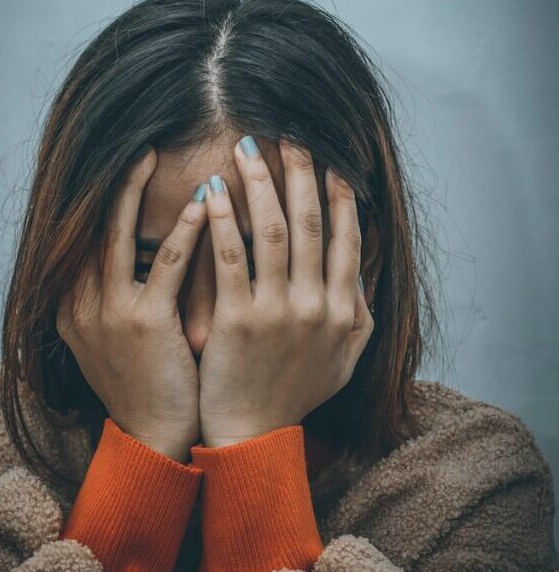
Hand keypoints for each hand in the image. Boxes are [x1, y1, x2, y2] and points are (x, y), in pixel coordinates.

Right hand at [56, 146, 207, 462]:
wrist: (153, 438)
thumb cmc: (148, 384)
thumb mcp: (118, 338)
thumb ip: (120, 295)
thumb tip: (143, 253)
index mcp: (75, 306)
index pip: (84, 238)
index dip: (102, 199)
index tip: (124, 165)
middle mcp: (82, 304)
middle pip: (92, 227)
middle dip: (113, 184)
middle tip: (136, 144)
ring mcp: (109, 313)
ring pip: (118, 235)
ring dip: (135, 191)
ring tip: (153, 154)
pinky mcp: (144, 323)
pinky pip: (165, 265)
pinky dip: (184, 231)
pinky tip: (203, 203)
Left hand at [198, 136, 374, 447]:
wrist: (252, 436)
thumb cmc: (294, 395)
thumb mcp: (342, 361)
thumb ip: (358, 316)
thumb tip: (357, 272)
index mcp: (343, 310)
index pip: (346, 238)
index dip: (339, 195)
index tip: (329, 161)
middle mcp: (316, 305)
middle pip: (309, 223)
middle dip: (300, 174)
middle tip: (288, 135)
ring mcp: (278, 311)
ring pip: (272, 231)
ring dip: (261, 184)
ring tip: (247, 149)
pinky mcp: (238, 320)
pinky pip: (230, 258)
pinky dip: (223, 220)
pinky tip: (212, 190)